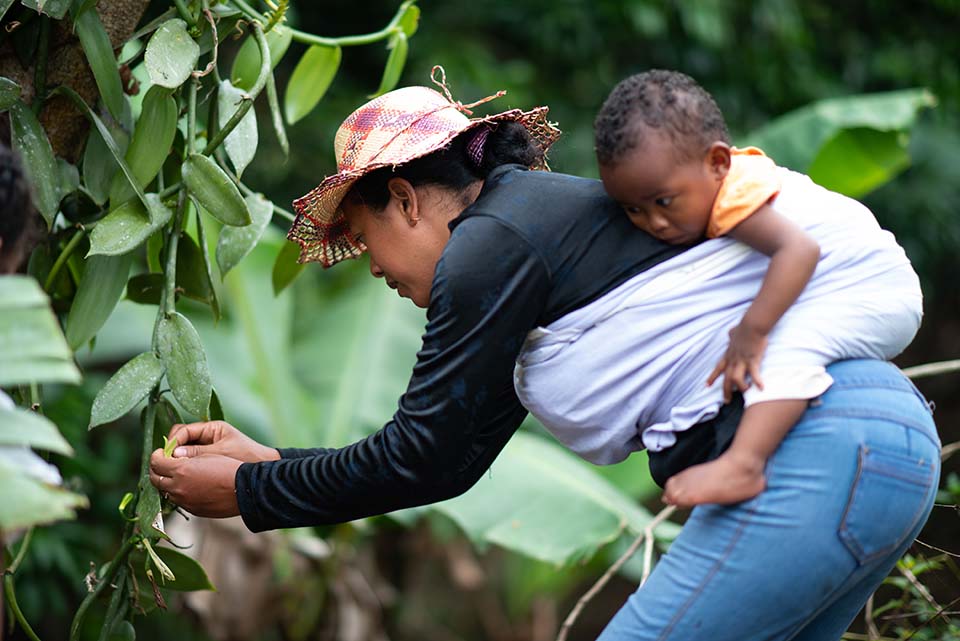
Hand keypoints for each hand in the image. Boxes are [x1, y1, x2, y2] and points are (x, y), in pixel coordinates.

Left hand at [149, 452, 242, 517]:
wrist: (245, 489)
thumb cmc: (229, 468)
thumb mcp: (206, 455)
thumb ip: (185, 458)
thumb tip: (173, 458)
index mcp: (181, 470)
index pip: (156, 462)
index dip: (156, 455)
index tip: (161, 453)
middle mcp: (179, 487)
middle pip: (156, 479)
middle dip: (157, 470)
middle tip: (163, 463)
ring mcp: (185, 501)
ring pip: (166, 491)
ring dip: (167, 482)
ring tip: (177, 475)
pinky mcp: (193, 509)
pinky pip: (179, 501)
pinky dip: (180, 492)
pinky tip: (190, 486)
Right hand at [164, 420, 279, 462]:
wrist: (260, 471)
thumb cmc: (246, 456)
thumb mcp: (220, 452)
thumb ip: (197, 452)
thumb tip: (174, 455)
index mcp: (211, 428)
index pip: (184, 430)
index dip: (173, 442)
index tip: (167, 455)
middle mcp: (207, 436)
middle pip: (181, 439)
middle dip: (172, 450)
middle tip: (166, 463)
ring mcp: (206, 447)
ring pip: (183, 451)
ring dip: (177, 459)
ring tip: (173, 471)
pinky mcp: (207, 459)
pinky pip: (190, 461)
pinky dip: (184, 466)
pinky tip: (181, 476)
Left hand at [706, 323, 767, 401]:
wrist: (751, 325)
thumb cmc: (744, 327)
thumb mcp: (733, 332)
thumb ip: (731, 335)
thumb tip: (731, 332)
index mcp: (728, 355)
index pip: (718, 368)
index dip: (712, 377)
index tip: (707, 385)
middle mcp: (733, 360)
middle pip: (726, 378)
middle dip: (726, 391)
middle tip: (726, 401)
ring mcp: (742, 361)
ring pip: (736, 379)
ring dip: (740, 387)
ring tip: (745, 392)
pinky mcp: (752, 360)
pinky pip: (754, 373)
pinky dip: (757, 381)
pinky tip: (761, 388)